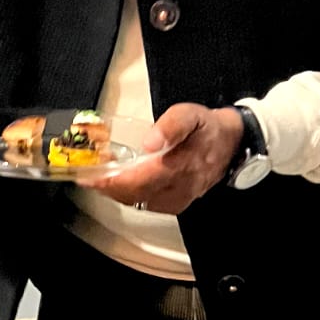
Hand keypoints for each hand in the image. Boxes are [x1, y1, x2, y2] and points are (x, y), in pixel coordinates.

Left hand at [98, 103, 242, 214]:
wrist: (232, 143)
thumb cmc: (206, 128)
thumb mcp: (190, 115)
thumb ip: (171, 126)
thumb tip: (149, 142)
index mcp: (178, 167)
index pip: (138, 182)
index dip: (110, 181)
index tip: (89, 177)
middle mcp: (178, 189)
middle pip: (134, 196)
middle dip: (107, 188)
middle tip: (87, 175)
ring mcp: (179, 199)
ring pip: (139, 202)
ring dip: (116, 192)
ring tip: (100, 177)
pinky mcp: (178, 203)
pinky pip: (148, 204)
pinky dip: (130, 195)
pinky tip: (121, 182)